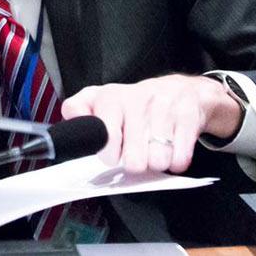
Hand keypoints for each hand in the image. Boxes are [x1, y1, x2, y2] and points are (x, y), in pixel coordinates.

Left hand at [62, 74, 242, 173]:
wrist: (180, 91)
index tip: (111, 155)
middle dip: (134, 164)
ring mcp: (162, 107)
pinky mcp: (187, 117)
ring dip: (156, 163)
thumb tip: (68, 131)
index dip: (106, 150)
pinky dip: (176, 162)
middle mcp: (135, 99)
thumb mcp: (100, 101)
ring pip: (157, 160)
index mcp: (109, 97)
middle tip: (135, 157)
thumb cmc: (133, 103)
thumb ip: (78, 112)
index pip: (99, 130)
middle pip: (132, 158)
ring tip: (153, 153)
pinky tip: (171, 151)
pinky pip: (179, 157)